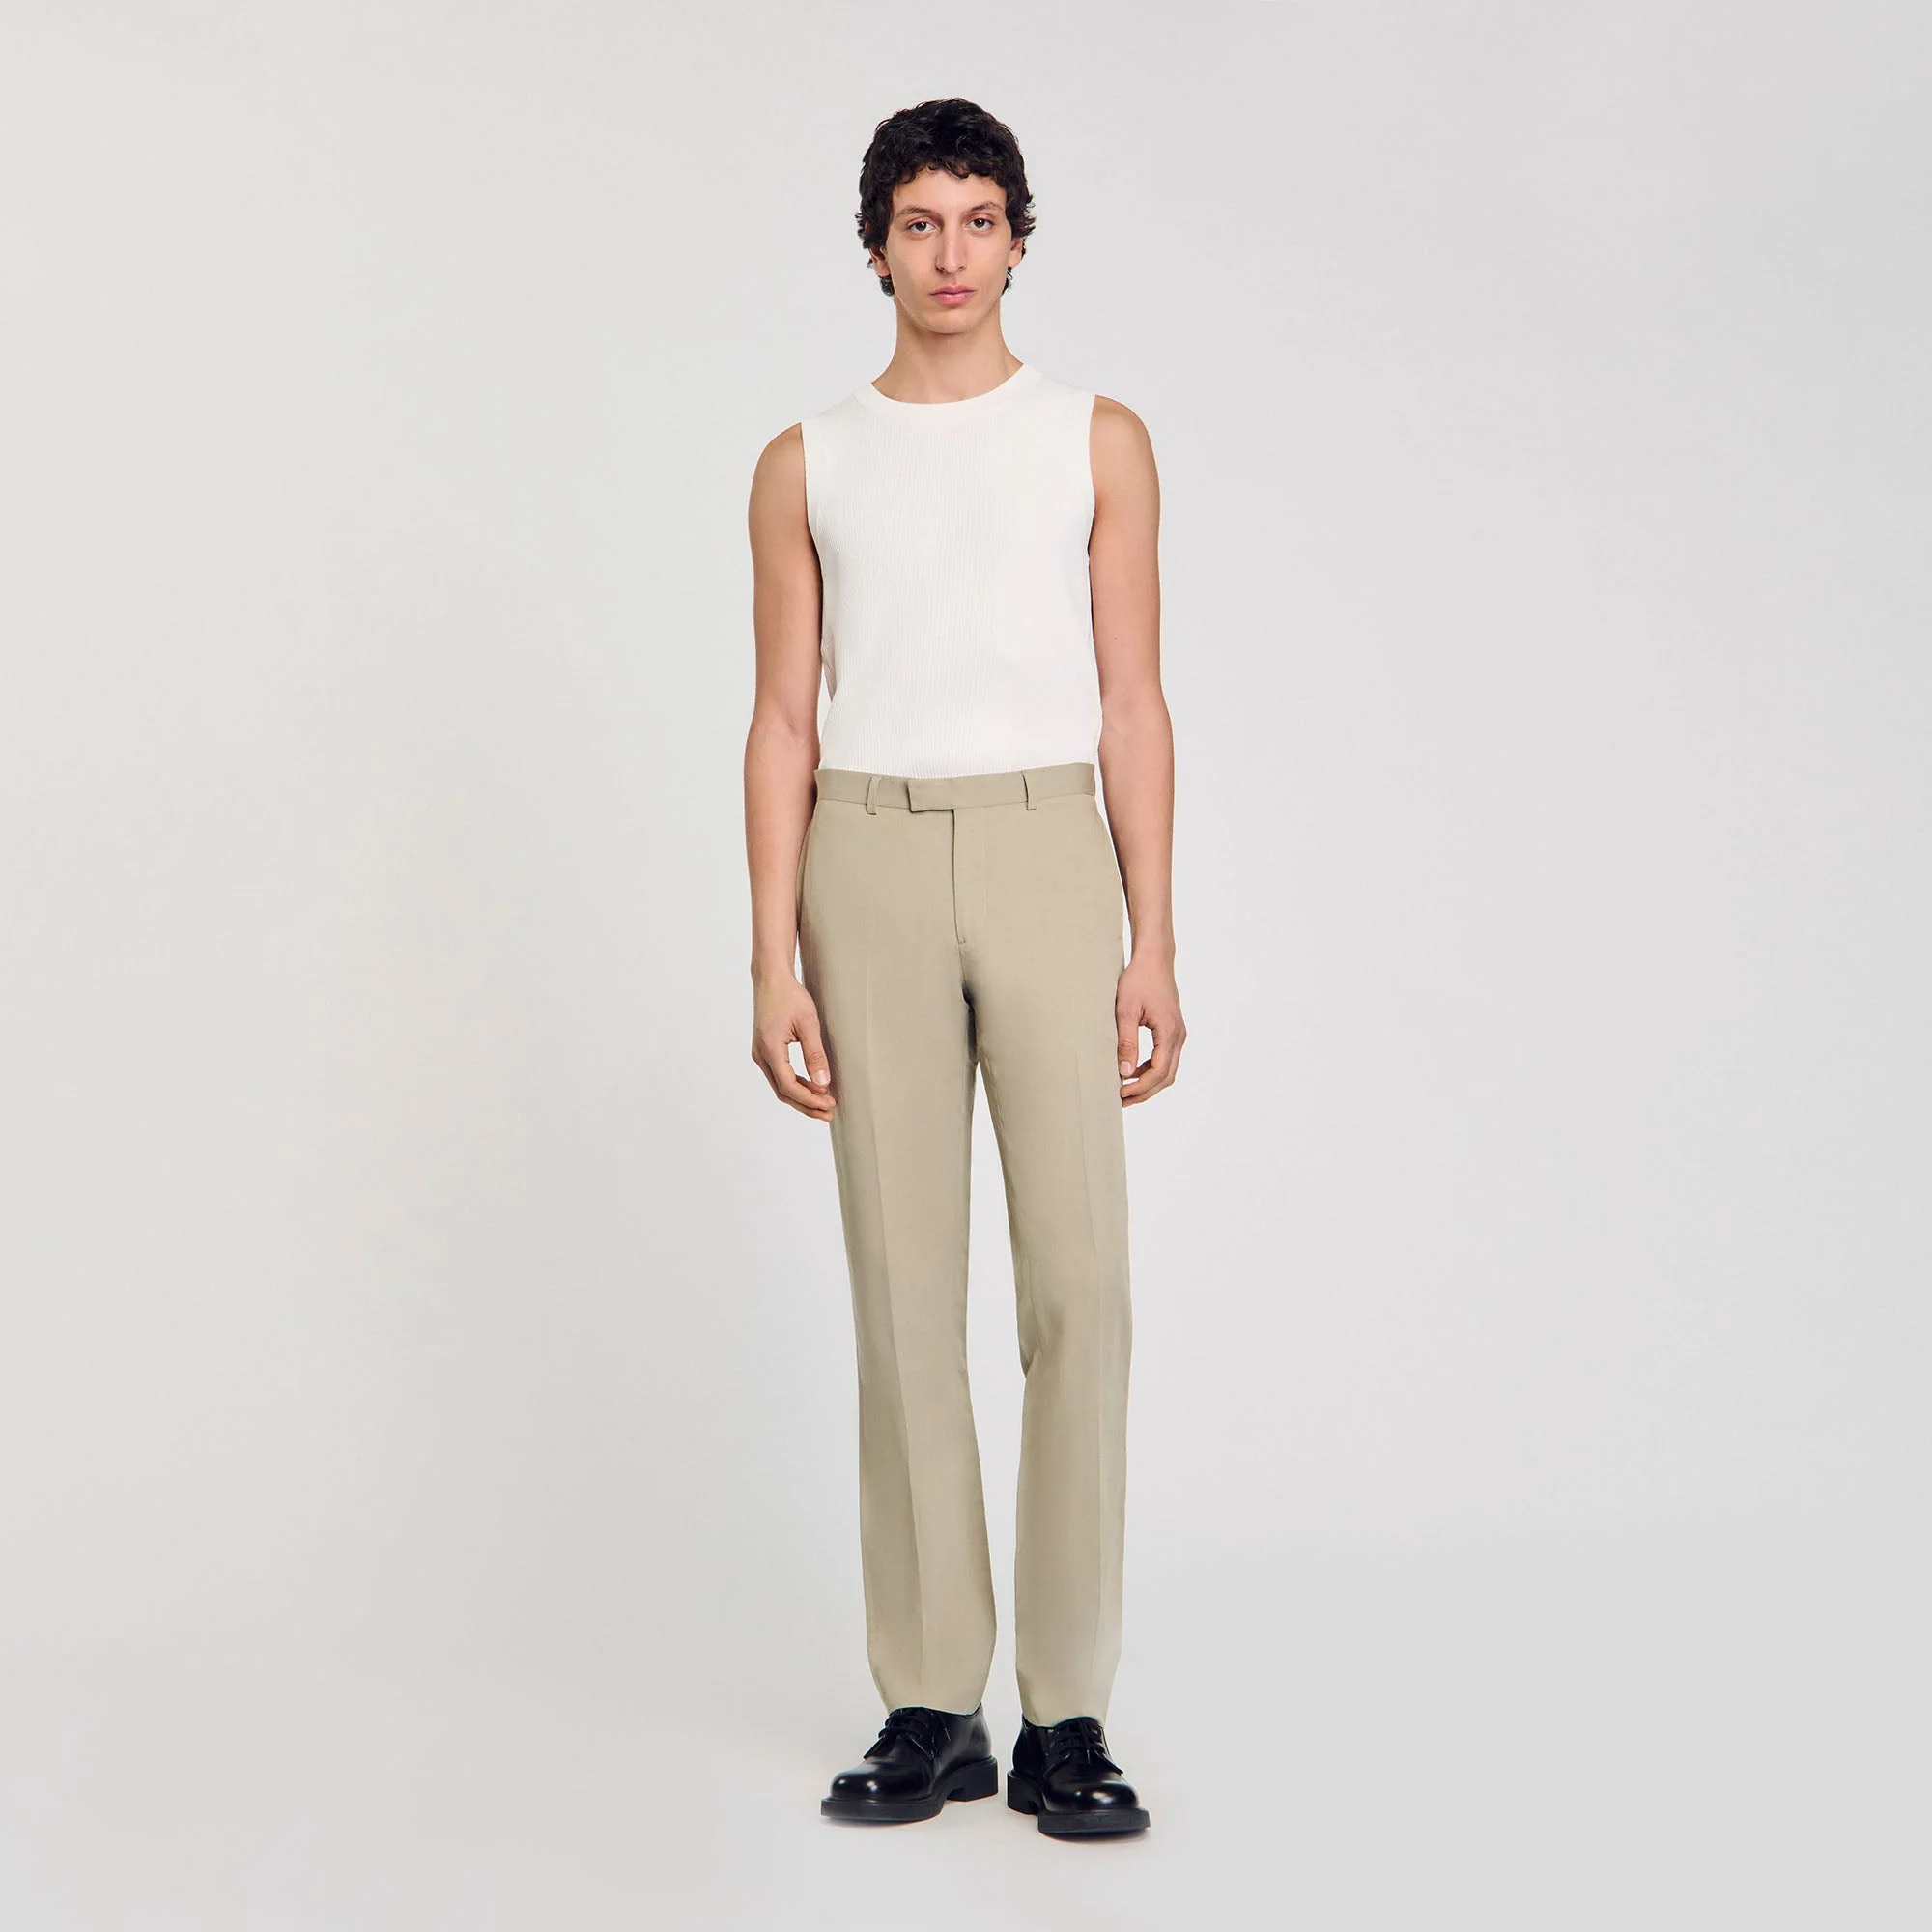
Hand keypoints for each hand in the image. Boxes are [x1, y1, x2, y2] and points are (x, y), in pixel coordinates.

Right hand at [751, 973, 835, 1120]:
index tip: (829, 1104)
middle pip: (782, 1092)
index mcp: (770, 1049)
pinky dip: (795, 1084)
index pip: (789, 1086)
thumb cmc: (789, 996)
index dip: (810, 1099)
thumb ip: (815, 1054)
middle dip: (806, 1105)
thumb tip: (823, 1083)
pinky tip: (812, 1086)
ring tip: (823, 1104)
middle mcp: (760, 1055)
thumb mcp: (808, 1023)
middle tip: (828, 1114)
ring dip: (801, 1096)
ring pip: (780, 1086)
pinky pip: (779, 1075)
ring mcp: (760, 1054)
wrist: (771, 978)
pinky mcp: (765, 1050)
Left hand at [1116, 955, 1184, 1106]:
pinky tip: (1133, 1072)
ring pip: (1167, 1070)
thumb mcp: (1125, 1011)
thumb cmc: (1139, 980)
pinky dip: (1150, 1070)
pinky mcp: (1172, 1030)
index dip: (1140, 1087)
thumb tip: (1125, 1071)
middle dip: (1144, 1092)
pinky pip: (1165, 1058)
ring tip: (1125, 1091)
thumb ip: (1126, 1042)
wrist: (1154, 959)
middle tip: (1121, 1101)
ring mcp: (1178, 1033)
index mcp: (1169, 1032)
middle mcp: (1178, 1036)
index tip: (1119, 1092)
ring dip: (1148, 1083)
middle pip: (1166, 1077)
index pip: (1158, 1072)